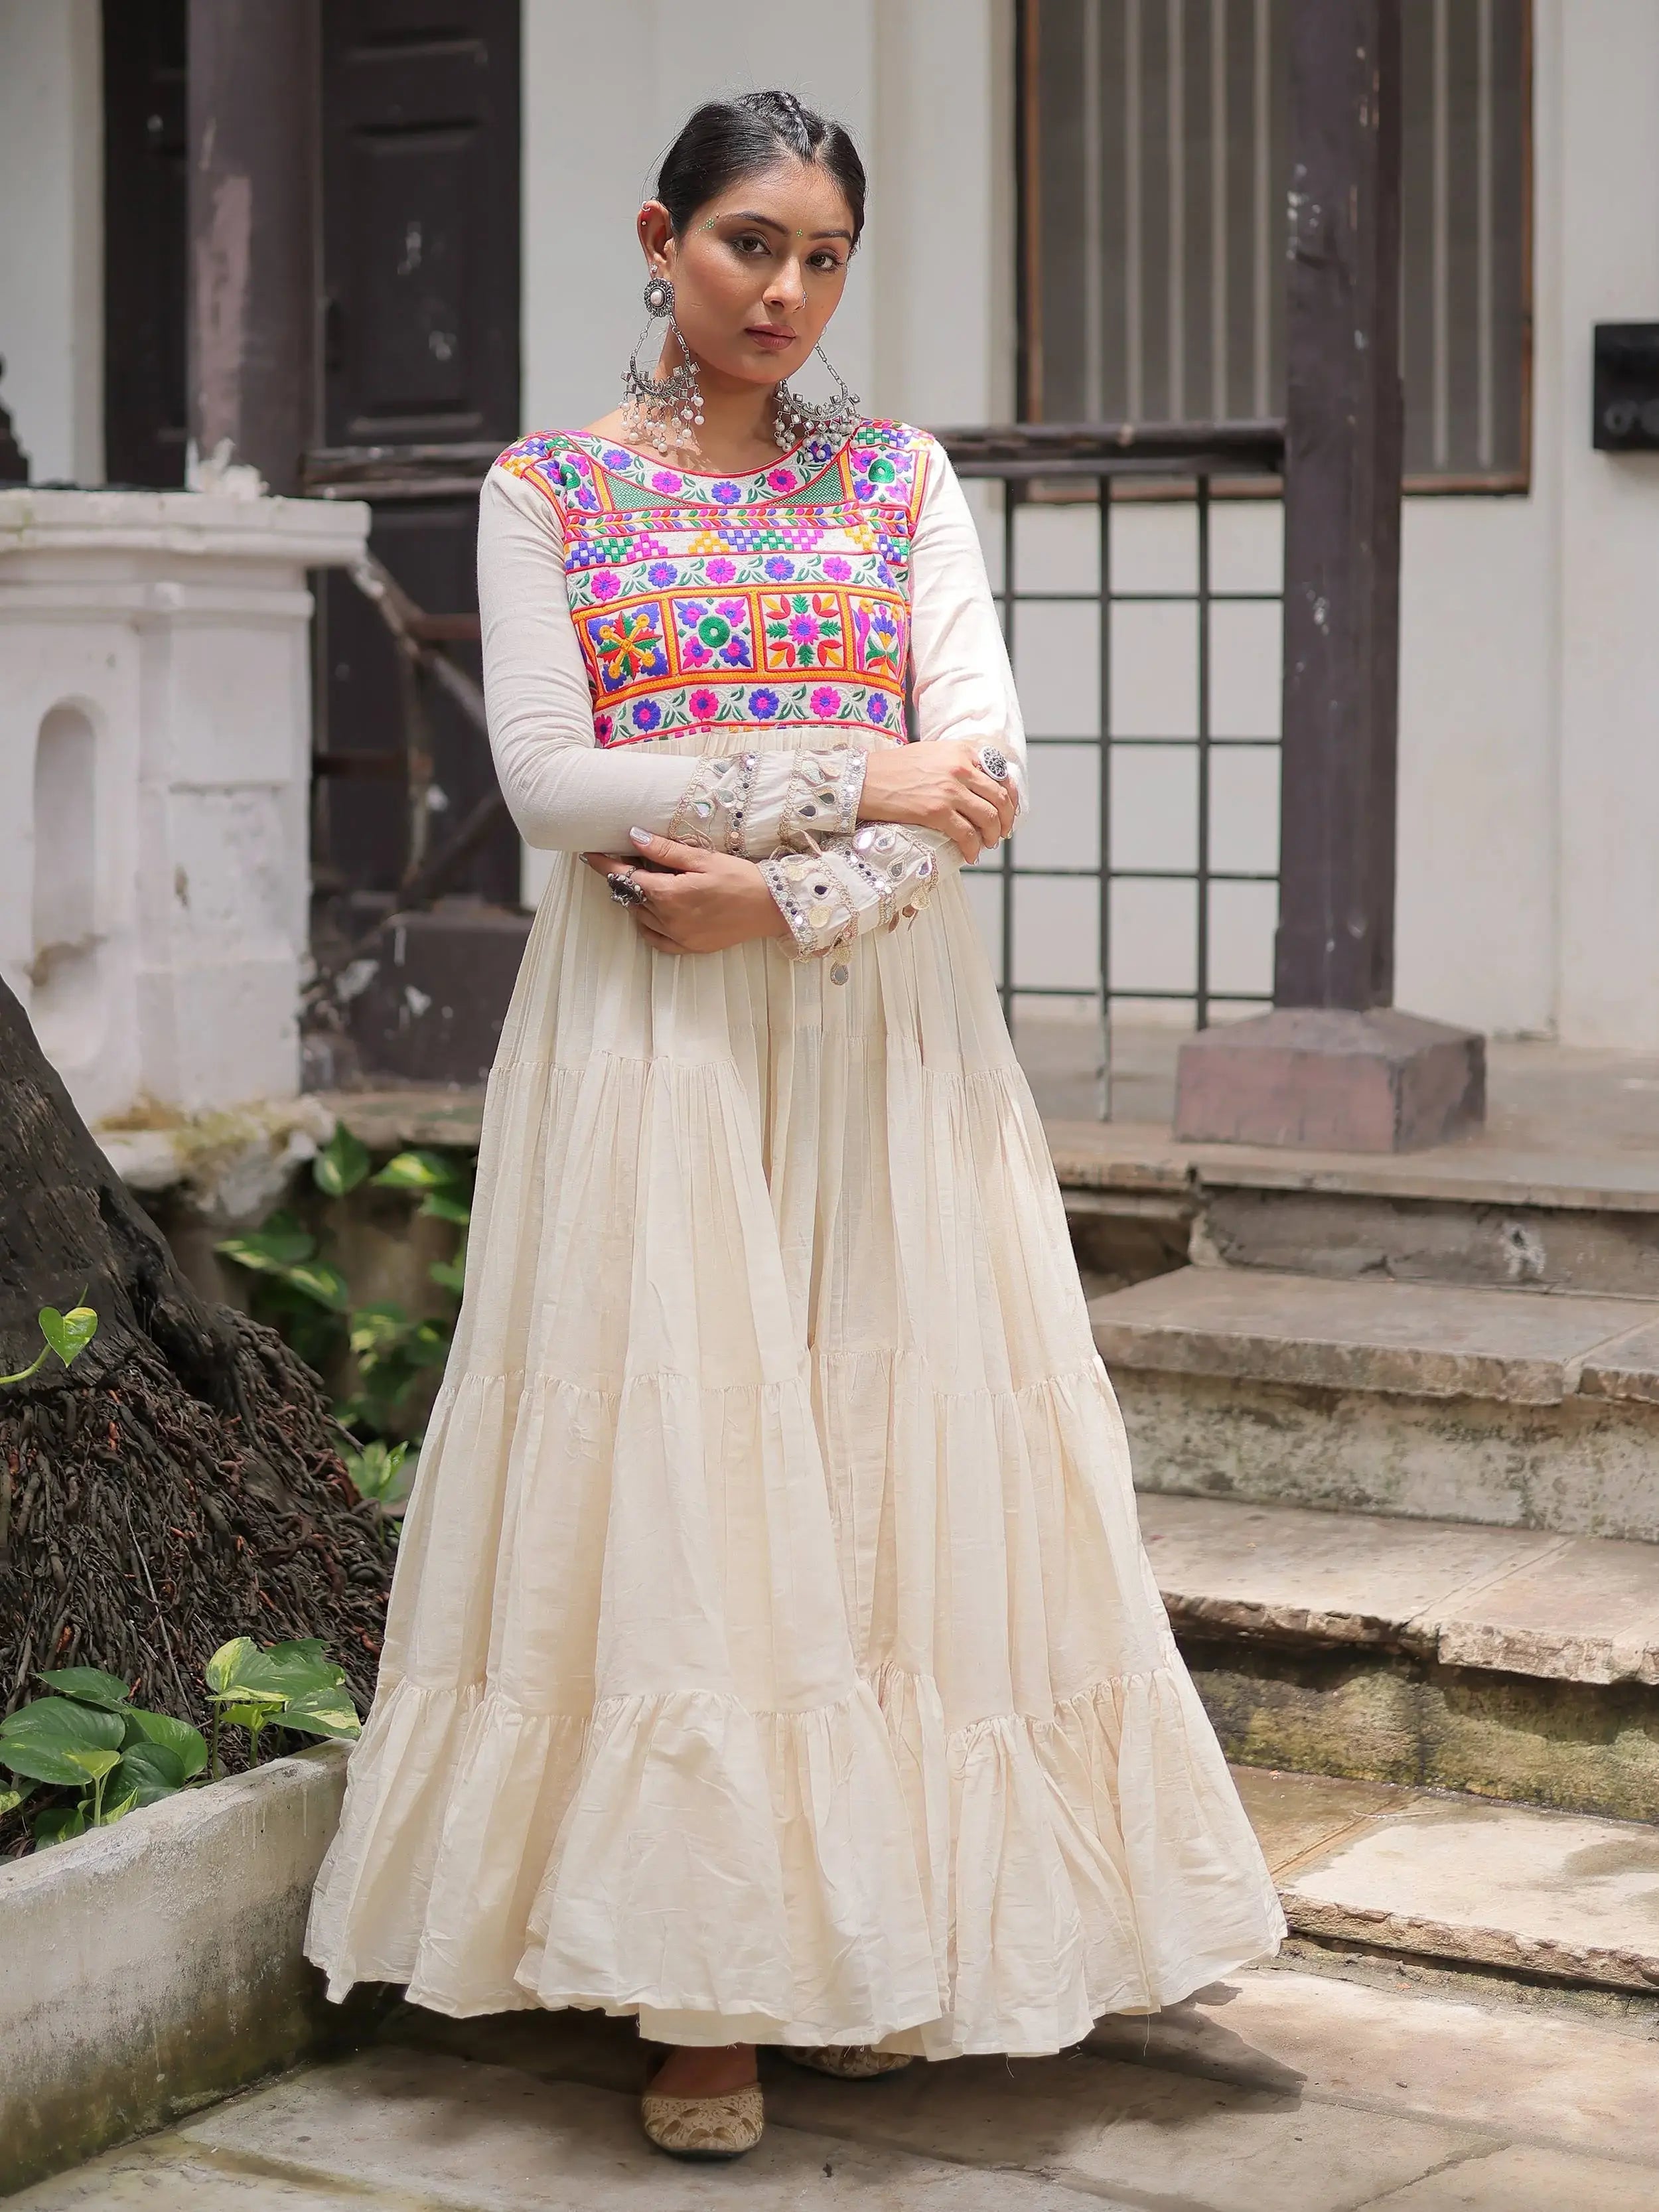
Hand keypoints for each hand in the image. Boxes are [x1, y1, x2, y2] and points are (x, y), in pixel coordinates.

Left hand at [581, 831, 792, 953]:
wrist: (772, 908)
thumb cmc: (740, 878)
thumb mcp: (702, 858)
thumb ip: (664, 850)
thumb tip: (633, 836)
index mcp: (669, 894)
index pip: (625, 877)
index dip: (605, 863)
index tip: (589, 854)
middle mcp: (668, 919)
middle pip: (631, 897)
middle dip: (625, 878)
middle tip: (629, 861)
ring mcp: (678, 937)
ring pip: (641, 917)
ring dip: (638, 900)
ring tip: (649, 882)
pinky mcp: (690, 947)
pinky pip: (657, 940)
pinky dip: (648, 926)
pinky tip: (653, 912)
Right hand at [859, 740, 1015, 862]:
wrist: (864, 780)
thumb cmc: (893, 769)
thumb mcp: (931, 754)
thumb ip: (956, 765)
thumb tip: (976, 787)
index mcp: (961, 751)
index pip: (1000, 775)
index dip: (1009, 797)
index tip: (1007, 811)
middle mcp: (960, 768)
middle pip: (999, 798)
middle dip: (1006, 820)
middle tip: (1002, 833)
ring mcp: (950, 790)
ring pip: (988, 818)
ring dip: (993, 836)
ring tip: (987, 844)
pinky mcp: (937, 811)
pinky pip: (967, 835)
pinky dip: (973, 849)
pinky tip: (970, 855)